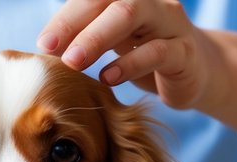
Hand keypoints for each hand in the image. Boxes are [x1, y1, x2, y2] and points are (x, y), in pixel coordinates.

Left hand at [37, 0, 223, 110]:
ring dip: (97, 37)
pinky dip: (129, 64)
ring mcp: (169, 22)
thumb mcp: (112, 43)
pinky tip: (108, 78)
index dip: (65, 17)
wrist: (194, 73)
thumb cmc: (144, 55)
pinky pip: (156, 51)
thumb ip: (84, 38)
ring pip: (131, 15)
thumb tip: (45, 47)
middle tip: (49, 50)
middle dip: (75, 22)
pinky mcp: (184, 51)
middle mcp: (149, 0)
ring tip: (73, 62)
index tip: (42, 44)